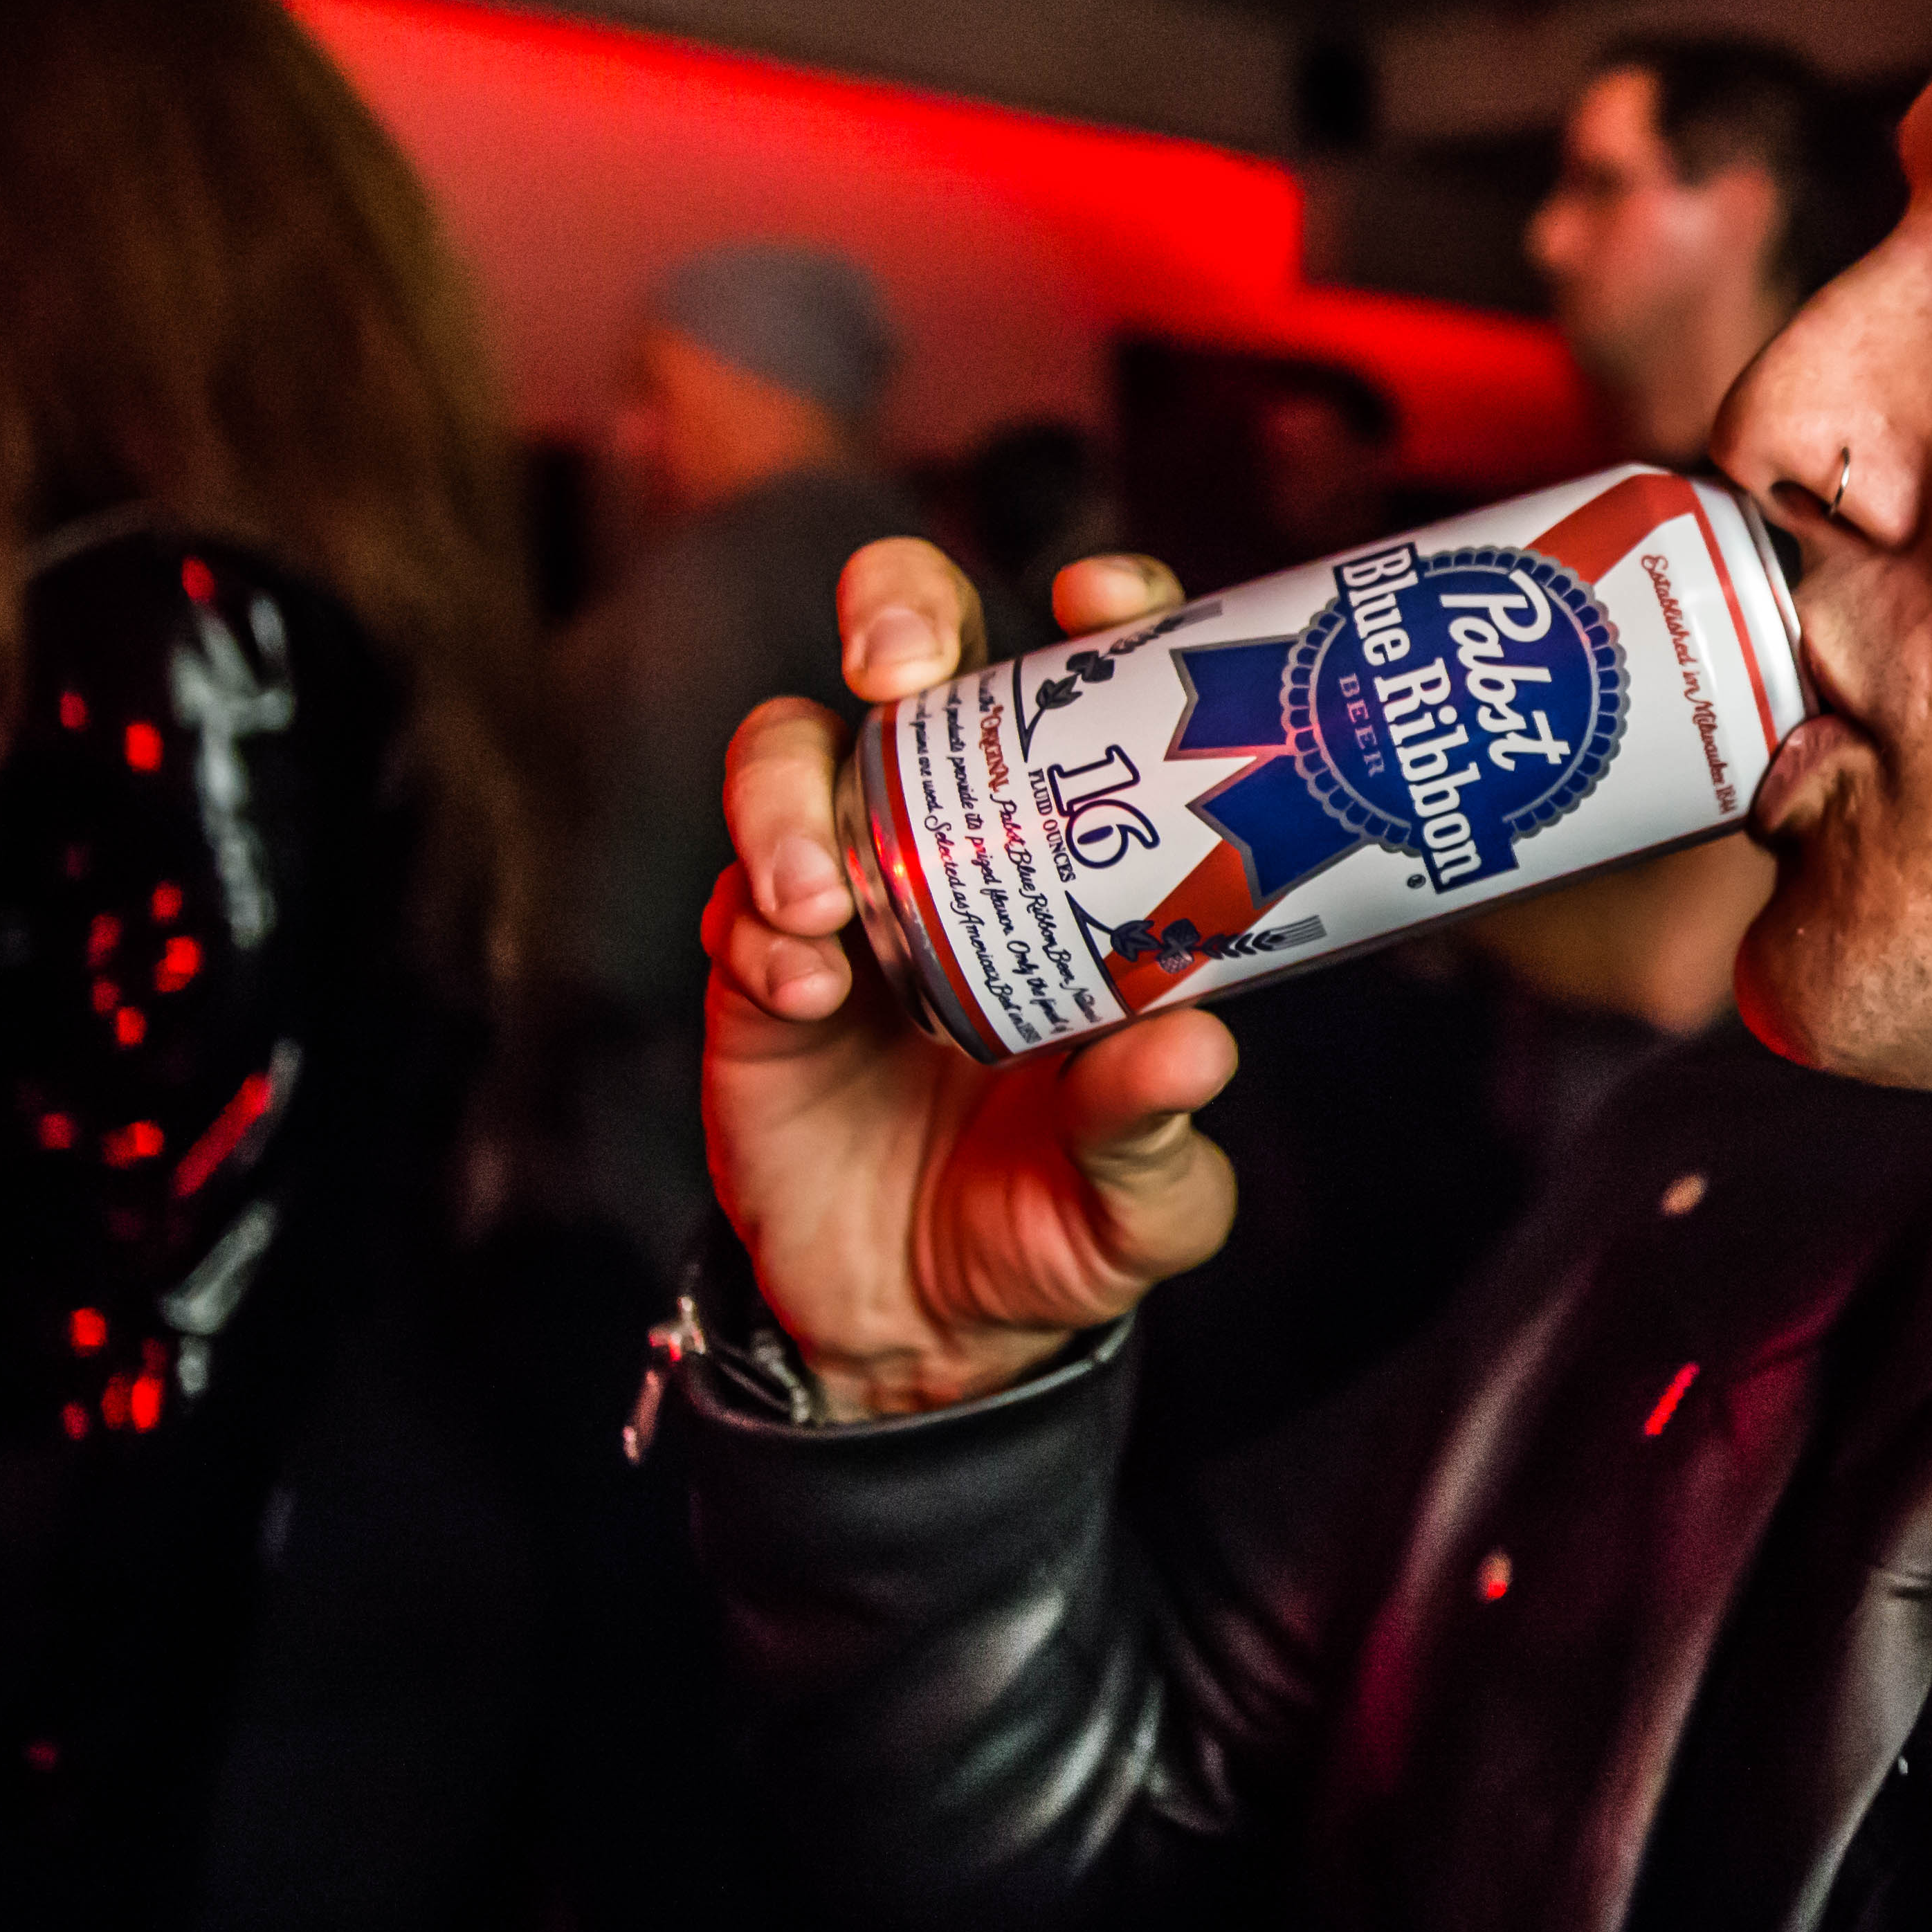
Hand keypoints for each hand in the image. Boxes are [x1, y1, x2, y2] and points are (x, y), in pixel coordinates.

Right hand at [702, 541, 1239, 1417]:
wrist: (926, 1332)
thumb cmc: (1061, 1226)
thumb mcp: (1141, 1204)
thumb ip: (1156, 1131)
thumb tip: (1193, 1048)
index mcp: (1080, 856)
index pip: (1089, 686)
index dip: (1100, 610)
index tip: (1098, 600)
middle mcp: (957, 841)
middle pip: (913, 653)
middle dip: (897, 613)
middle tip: (900, 670)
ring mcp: (849, 891)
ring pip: (790, 752)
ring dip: (792, 796)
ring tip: (824, 899)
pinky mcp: (758, 972)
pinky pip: (738, 903)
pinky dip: (764, 929)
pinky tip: (807, 985)